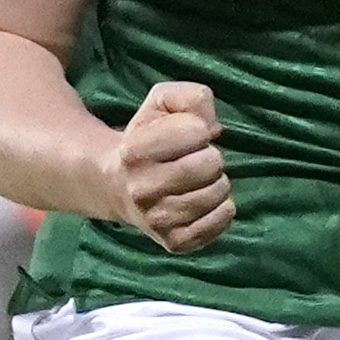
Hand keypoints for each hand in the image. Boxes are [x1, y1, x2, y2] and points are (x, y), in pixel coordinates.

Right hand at [112, 80, 232, 253]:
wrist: (117, 185)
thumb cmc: (148, 139)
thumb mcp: (160, 104)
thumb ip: (191, 97)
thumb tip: (214, 128)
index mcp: (134, 151)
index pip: (198, 130)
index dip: (198, 129)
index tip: (184, 137)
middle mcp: (141, 188)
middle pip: (211, 164)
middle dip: (210, 157)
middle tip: (192, 161)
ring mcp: (156, 220)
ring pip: (219, 193)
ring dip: (217, 183)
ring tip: (196, 182)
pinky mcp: (174, 241)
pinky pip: (222, 220)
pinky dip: (222, 208)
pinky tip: (204, 203)